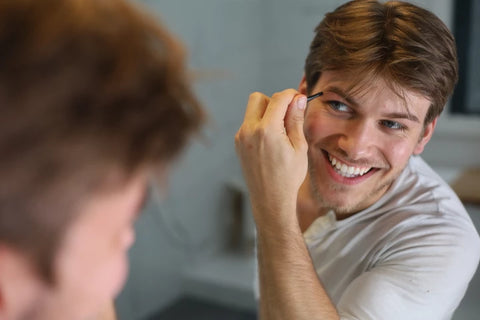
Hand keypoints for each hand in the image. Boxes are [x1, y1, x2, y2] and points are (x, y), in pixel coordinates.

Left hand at [235, 89, 307, 225]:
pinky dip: (260, 126)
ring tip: (280, 133)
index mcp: (267, 130)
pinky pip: (249, 124)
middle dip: (274, 102)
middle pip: (258, 98)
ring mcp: (241, 137)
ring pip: (252, 111)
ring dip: (266, 114)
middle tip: (287, 115)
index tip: (299, 100)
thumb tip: (298, 99)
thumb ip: (296, 120)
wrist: (270, 199)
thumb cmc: (288, 177)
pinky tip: (271, 142)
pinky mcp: (238, 144)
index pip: (278, 98)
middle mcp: (249, 131)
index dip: (291, 95)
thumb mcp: (299, 147)